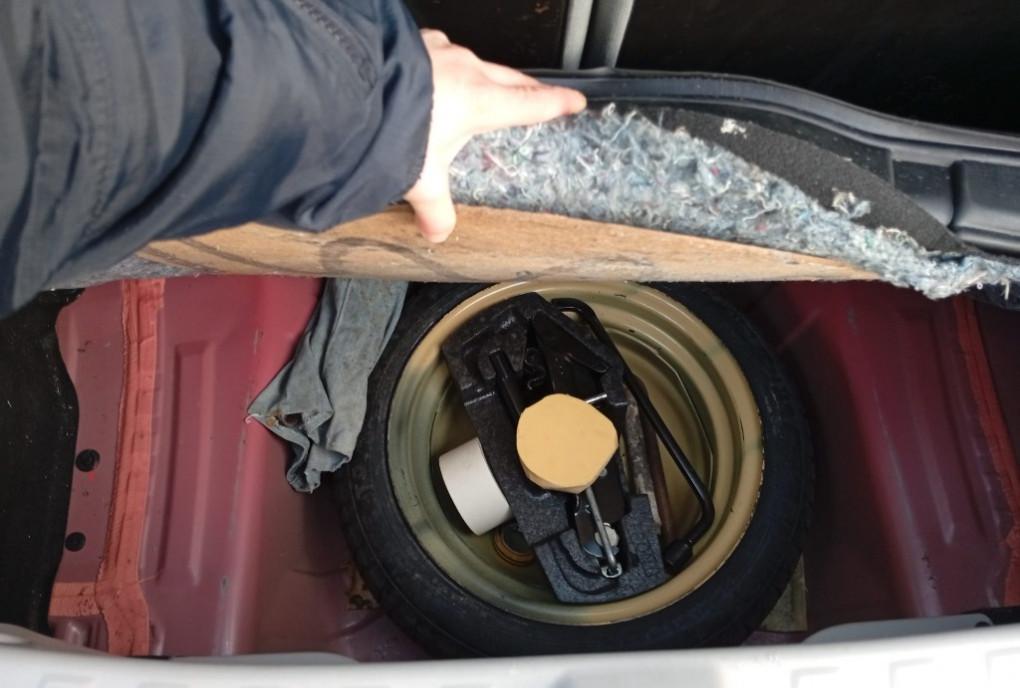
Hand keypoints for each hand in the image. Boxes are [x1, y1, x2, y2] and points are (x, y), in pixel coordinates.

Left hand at [404, 30, 586, 242]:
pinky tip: (431, 71)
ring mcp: (439, 52)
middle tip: (536, 93)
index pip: (530, 104)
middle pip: (508, 78)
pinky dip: (444, 62)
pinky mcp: (413, 44)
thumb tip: (438, 232)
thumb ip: (434, 209)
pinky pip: (439, 51)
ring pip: (474, 61)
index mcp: (479, 102)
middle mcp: (465, 71)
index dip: (556, 104)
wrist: (354, 89)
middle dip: (526, 86)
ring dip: (481, 73)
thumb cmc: (392, 126)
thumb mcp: (420, 178)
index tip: (574, 101)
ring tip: (480, 85)